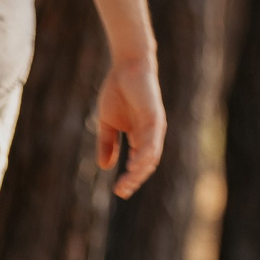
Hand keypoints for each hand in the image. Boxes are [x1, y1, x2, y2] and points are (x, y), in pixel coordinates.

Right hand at [95, 55, 164, 197]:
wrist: (126, 68)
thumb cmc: (117, 93)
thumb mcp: (107, 123)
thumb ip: (107, 144)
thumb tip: (105, 167)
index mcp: (141, 137)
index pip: (138, 163)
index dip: (130, 178)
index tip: (119, 191)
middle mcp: (151, 135)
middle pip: (146, 163)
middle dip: (135, 178)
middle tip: (123, 191)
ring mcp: (154, 128)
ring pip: (151, 155)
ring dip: (140, 170)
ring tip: (129, 182)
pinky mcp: (154, 118)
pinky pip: (151, 140)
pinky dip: (145, 153)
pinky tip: (136, 163)